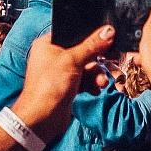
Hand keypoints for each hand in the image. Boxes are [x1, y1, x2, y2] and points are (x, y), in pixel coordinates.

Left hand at [13, 26, 117, 144]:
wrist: (42, 119)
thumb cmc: (49, 86)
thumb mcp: (72, 61)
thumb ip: (91, 46)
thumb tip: (108, 31)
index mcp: (48, 44)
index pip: (72, 33)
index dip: (89, 36)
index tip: (106, 36)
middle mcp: (53, 56)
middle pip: (82, 51)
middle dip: (96, 60)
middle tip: (109, 61)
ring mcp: (61, 73)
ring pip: (86, 67)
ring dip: (96, 74)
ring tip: (101, 83)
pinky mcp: (67, 86)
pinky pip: (84, 80)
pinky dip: (92, 84)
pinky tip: (96, 89)